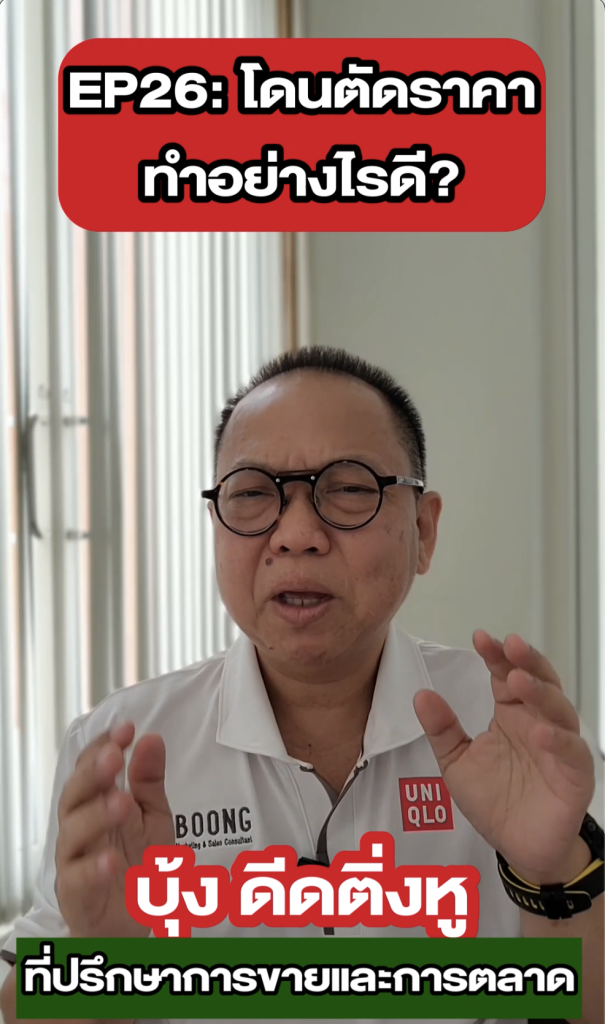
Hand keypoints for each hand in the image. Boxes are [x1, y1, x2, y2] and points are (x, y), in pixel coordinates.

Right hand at [55, 722, 174, 937]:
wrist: (135, 924)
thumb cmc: (140, 863)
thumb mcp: (153, 817)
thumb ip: (149, 781)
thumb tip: (151, 739)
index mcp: (97, 802)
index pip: (91, 768)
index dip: (103, 746)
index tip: (126, 728)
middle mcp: (80, 827)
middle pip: (74, 794)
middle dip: (93, 772)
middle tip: (115, 755)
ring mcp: (74, 860)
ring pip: (73, 832)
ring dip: (96, 814)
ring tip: (121, 801)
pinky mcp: (76, 895)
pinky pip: (78, 879)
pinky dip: (94, 868)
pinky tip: (111, 859)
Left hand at [413, 632, 594, 883]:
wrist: (519, 847)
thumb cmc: (494, 800)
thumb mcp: (457, 762)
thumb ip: (441, 730)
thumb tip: (421, 695)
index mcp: (510, 714)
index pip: (505, 675)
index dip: (496, 655)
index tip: (480, 637)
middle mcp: (537, 722)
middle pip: (538, 681)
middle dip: (526, 660)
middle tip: (510, 645)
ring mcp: (559, 745)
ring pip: (558, 709)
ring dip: (540, 692)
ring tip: (518, 680)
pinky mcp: (575, 773)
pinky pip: (570, 751)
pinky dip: (558, 739)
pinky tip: (541, 732)